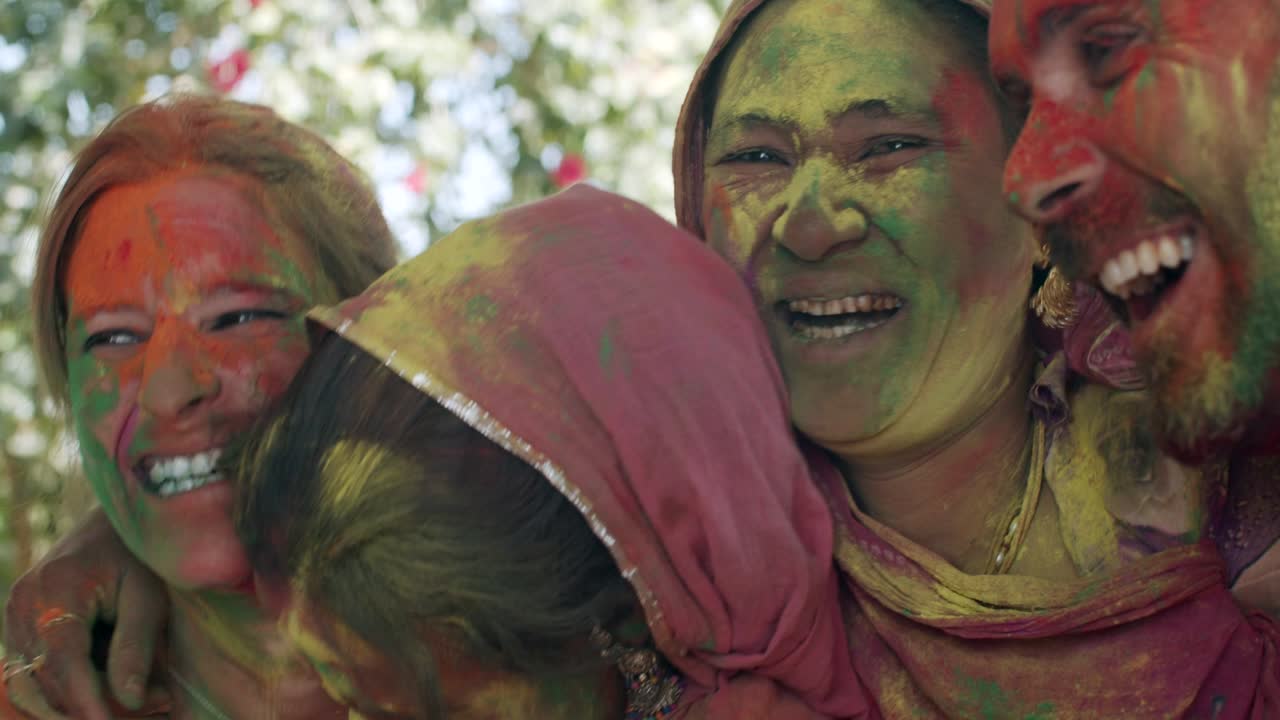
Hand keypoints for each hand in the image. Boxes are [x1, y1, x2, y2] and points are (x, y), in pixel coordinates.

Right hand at [3, 509, 169, 719]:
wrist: (111, 525)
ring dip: (88, 696)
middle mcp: (22, 604)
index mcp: (54, 589)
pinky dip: (78, 683)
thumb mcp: (148, 596)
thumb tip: (130, 702)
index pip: (62, 661)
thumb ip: (135, 647)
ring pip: (42, 681)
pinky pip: (41, 670)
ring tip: (151, 692)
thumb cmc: (137, 556)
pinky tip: (119, 681)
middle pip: (49, 678)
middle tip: (158, 704)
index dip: (85, 699)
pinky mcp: (20, 626)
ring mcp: (14, 616)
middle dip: (95, 702)